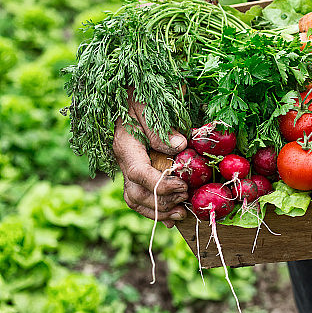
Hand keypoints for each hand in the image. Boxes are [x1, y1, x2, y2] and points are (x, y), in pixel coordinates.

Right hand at [113, 89, 188, 227]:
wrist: (124, 95)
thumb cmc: (137, 95)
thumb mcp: (147, 105)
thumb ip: (160, 127)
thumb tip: (180, 145)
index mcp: (126, 146)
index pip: (139, 174)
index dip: (161, 185)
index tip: (183, 186)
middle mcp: (124, 161)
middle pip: (136, 193)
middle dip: (162, 201)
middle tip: (186, 198)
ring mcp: (128, 168)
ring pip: (136, 200)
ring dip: (158, 211)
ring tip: (181, 214)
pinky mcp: (136, 172)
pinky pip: (140, 197)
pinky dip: (155, 210)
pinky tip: (172, 218)